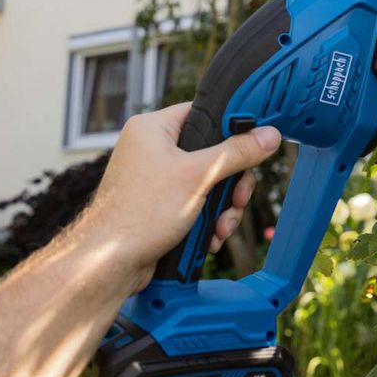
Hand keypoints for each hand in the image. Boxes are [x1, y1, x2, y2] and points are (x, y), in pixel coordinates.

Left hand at [79, 102, 280, 291]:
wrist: (110, 263)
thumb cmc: (140, 214)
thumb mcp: (199, 177)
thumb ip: (237, 153)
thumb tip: (267, 135)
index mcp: (154, 128)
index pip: (204, 113)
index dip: (232, 129)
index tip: (253, 144)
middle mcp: (152, 148)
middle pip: (211, 153)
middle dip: (229, 183)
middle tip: (237, 197)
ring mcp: (155, 177)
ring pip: (206, 182)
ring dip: (221, 206)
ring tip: (222, 226)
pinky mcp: (158, 203)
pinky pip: (195, 201)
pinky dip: (207, 219)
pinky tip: (210, 237)